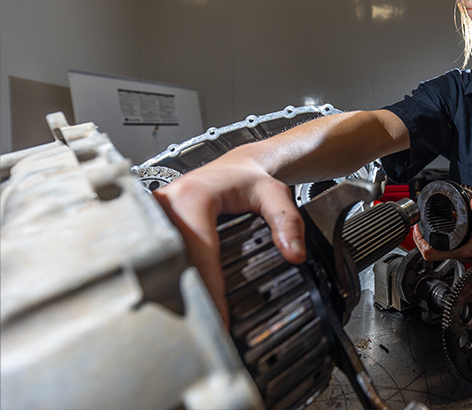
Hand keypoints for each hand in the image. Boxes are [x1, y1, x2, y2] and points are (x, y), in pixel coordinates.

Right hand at [154, 154, 305, 325]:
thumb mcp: (275, 194)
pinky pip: (153, 259)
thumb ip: (288, 222)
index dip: (209, 290)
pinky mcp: (150, 225)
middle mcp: (165, 205)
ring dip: (171, 293)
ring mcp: (153, 216)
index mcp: (192, 197)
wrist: (233, 165)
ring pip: (155, 264)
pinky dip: (165, 282)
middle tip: (200, 331)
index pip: (199, 253)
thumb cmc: (249, 179)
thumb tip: (295, 254)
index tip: (218, 321)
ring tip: (187, 324)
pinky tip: (176, 302)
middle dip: (185, 298)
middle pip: (169, 263)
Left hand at [413, 196, 471, 266]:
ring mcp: (465, 253)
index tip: (416, 227)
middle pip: (432, 250)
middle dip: (422, 235)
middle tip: (419, 220)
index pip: (431, 252)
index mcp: (464, 250)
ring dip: (433, 234)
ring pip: (442, 247)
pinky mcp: (471, 250)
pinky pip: (452, 243)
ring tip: (431, 218)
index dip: (419, 240)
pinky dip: (446, 233)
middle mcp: (462, 254)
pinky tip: (451, 221)